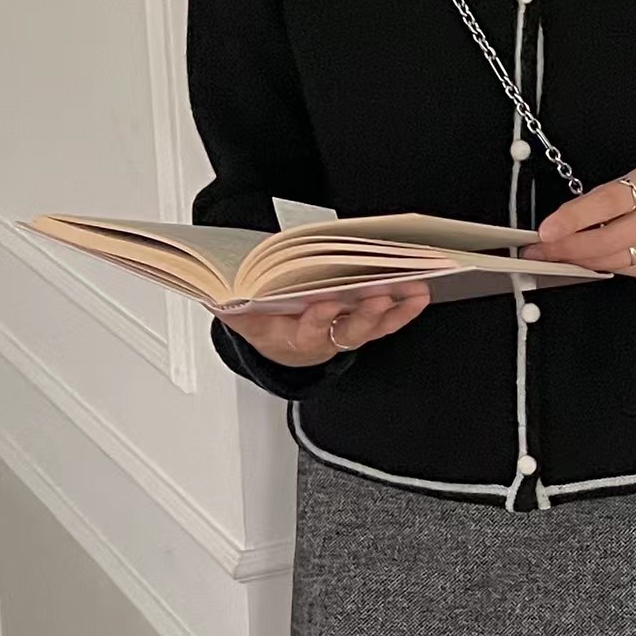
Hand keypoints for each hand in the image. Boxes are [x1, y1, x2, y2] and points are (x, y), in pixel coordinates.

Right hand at [215, 283, 430, 366]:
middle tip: (378, 297)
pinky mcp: (365, 326)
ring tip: (414, 290)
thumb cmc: (265, 323)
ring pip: (374, 327)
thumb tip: (216, 294)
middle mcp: (327, 339)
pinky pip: (389, 321)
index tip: (322, 305)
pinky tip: (420, 293)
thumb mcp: (240, 317)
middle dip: (364, 315)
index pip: (308, 332)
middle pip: (348, 331)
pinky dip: (405, 309)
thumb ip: (230, 307)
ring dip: (395, 310)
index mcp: (296, 338)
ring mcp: (349, 334)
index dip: (316, 320)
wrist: (282, 346)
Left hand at [520, 165, 635, 282]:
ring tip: (551, 257)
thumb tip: (559, 223)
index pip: (607, 202)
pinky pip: (620, 271)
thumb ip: (598, 201)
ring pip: (611, 260)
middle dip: (567, 247)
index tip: (546, 230)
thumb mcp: (633, 183)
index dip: (574, 218)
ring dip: (576, 260)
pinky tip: (580, 262)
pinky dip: (596, 266)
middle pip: (607, 240)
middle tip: (539, 249)